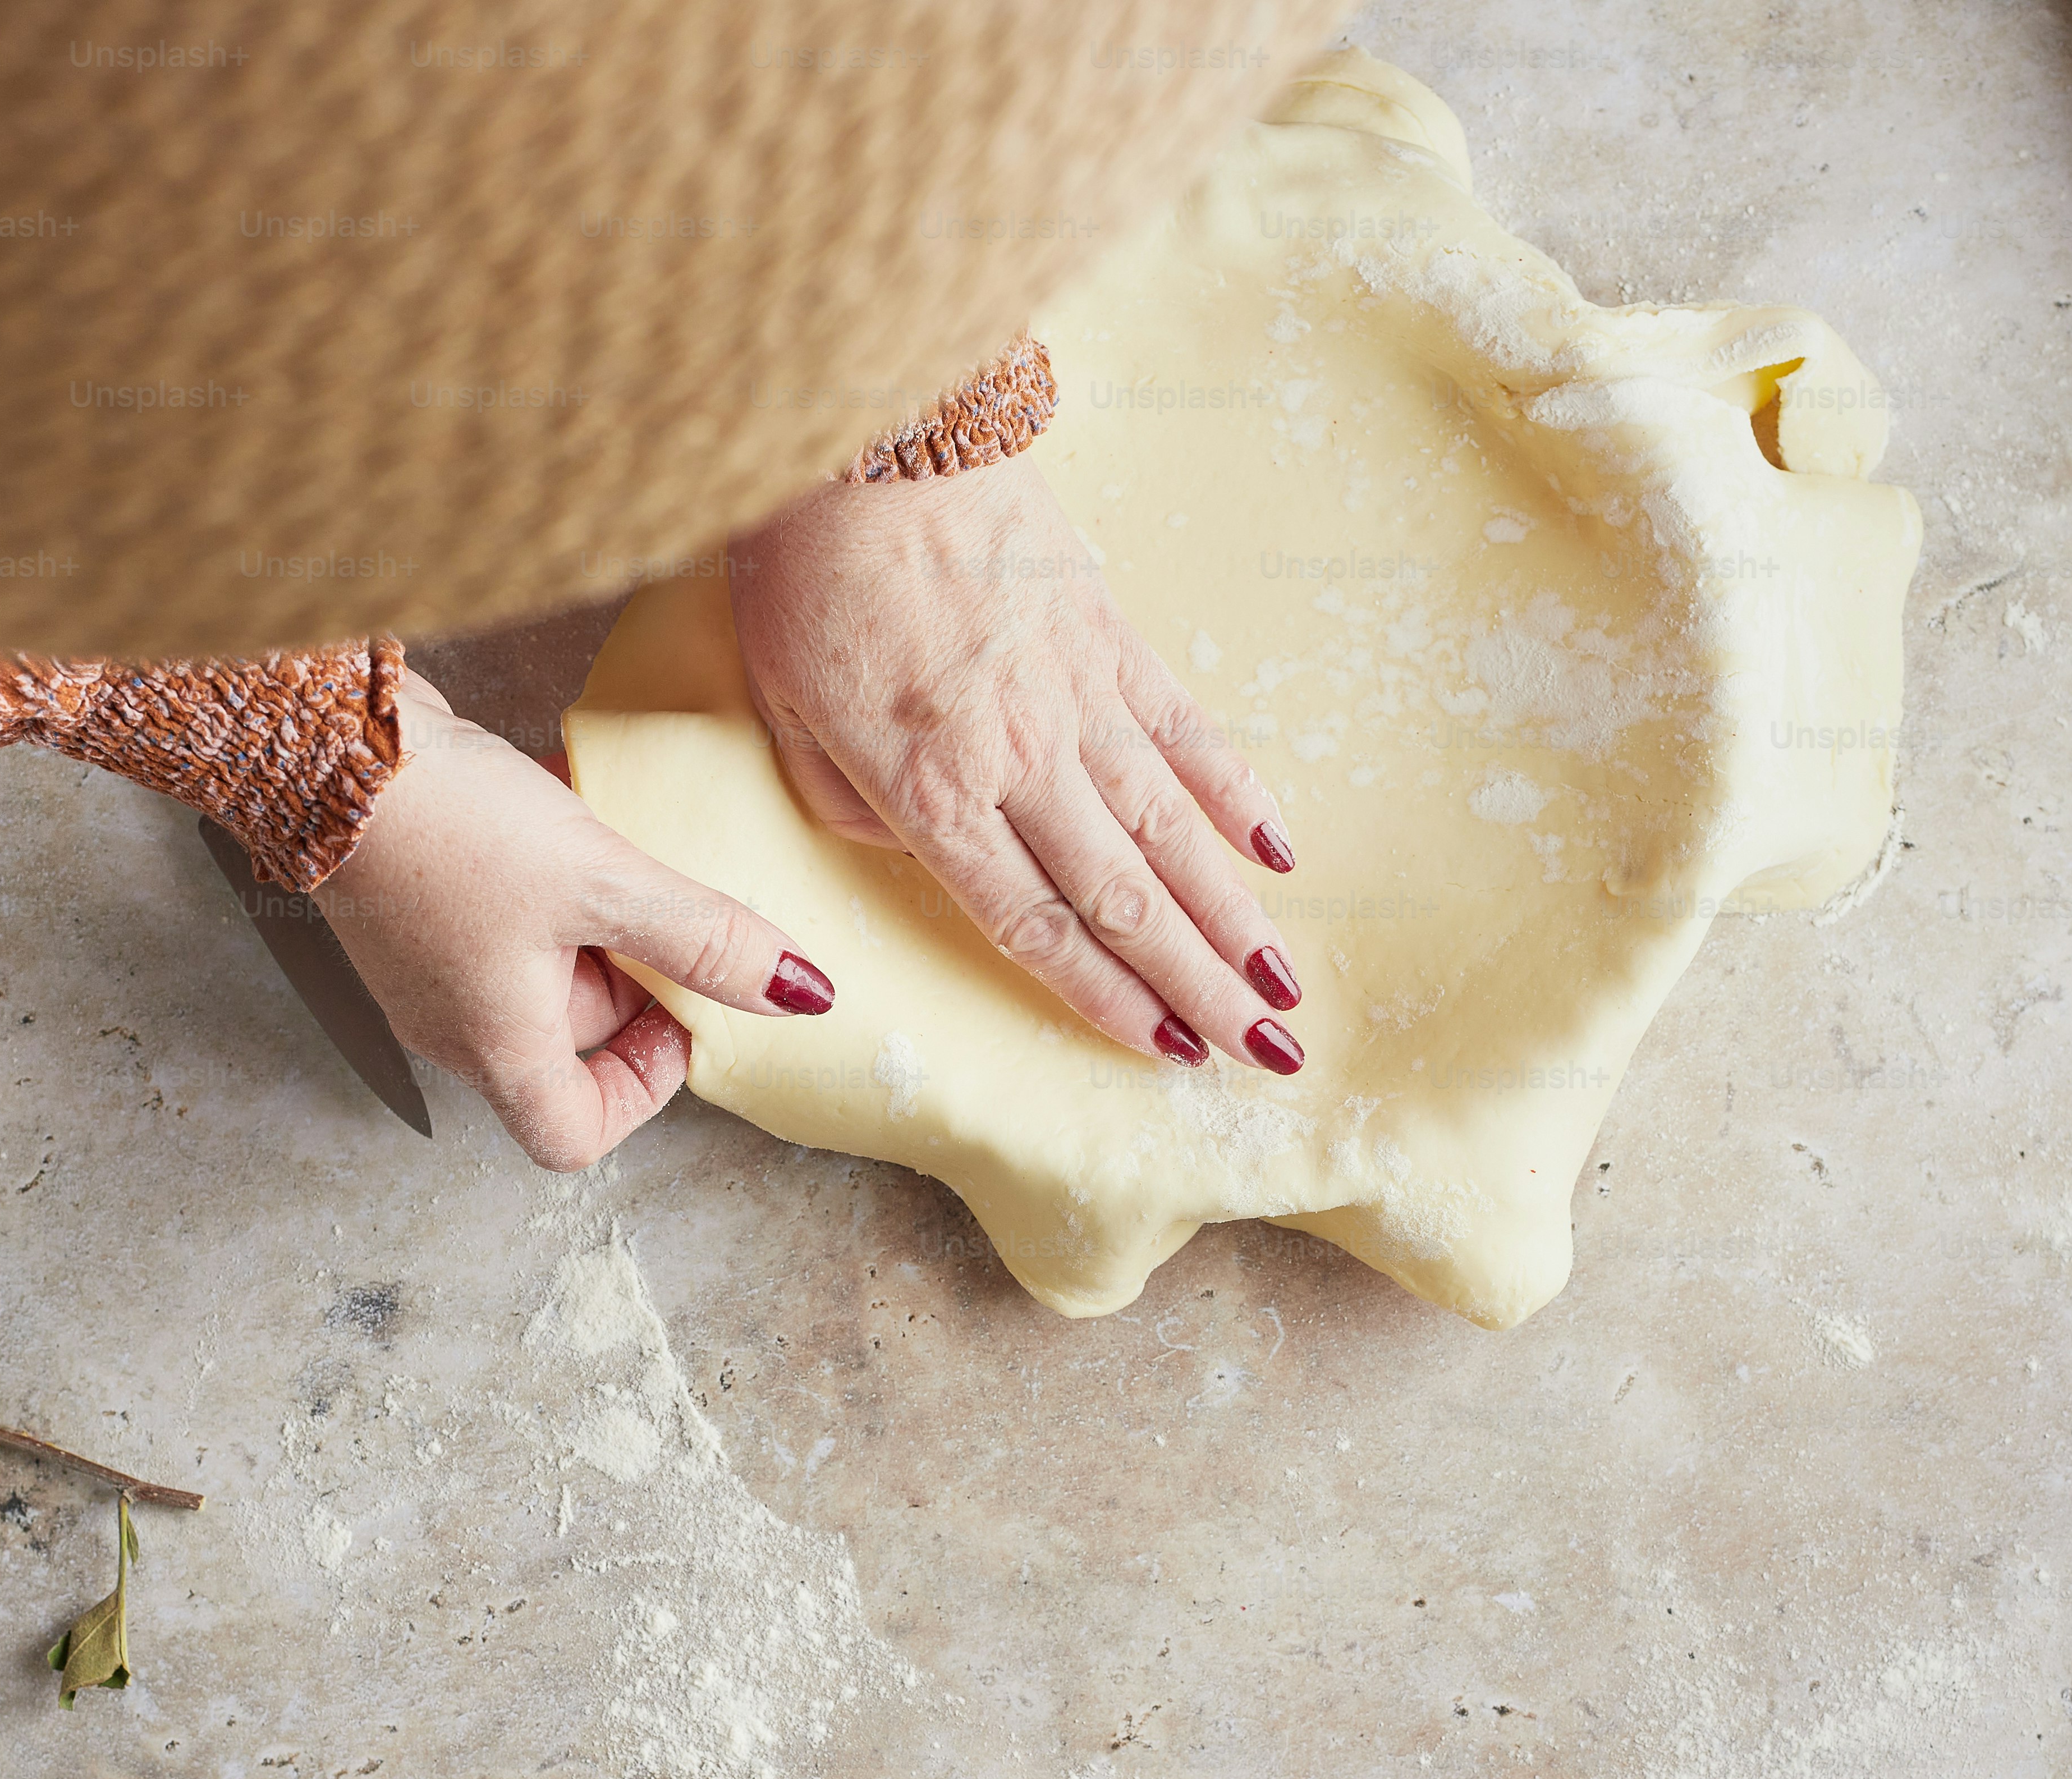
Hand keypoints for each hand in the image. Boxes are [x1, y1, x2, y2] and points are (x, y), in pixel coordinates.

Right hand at [316, 669, 834, 1169]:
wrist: (320, 741)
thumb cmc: (447, 829)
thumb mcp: (602, 883)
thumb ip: (705, 939)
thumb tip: (801, 993)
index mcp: (494, 1047)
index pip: (574, 1134)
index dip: (646, 1091)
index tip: (682, 1016)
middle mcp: (454, 1021)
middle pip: (570, 1041)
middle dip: (635, 978)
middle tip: (671, 904)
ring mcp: (428, 960)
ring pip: (542, 965)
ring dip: (597, 914)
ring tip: (624, 843)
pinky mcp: (416, 898)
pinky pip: (506, 911)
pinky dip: (553, 874)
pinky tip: (576, 802)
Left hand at [727, 455, 1305, 1073]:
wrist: (866, 429)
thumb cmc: (805, 571)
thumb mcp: (784, 708)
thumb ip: (848, 802)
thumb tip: (914, 846)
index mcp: (931, 792)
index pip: (1035, 924)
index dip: (1107, 998)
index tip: (1167, 1056)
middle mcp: (1021, 758)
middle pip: (1125, 898)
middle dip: (1199, 987)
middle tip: (1265, 1055)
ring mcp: (1079, 694)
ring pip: (1173, 831)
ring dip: (1236, 917)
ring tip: (1286, 986)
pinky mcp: (1110, 631)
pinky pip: (1189, 728)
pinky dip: (1239, 793)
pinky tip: (1280, 853)